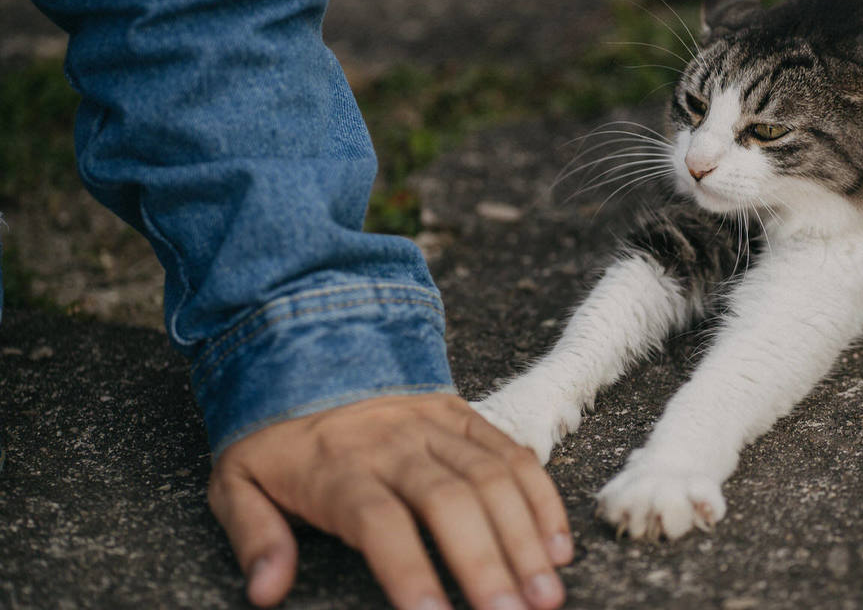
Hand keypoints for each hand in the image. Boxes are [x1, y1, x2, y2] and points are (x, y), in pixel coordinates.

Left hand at [207, 393, 573, 609]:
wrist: (310, 347)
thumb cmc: (278, 434)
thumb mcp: (237, 482)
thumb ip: (253, 536)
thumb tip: (266, 591)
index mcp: (338, 468)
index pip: (379, 521)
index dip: (409, 570)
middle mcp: (395, 444)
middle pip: (449, 501)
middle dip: (485, 563)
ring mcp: (437, 424)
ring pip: (491, 478)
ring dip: (525, 537)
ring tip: (547, 594)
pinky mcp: (466, 413)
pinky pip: (512, 453)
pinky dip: (540, 498)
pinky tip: (557, 544)